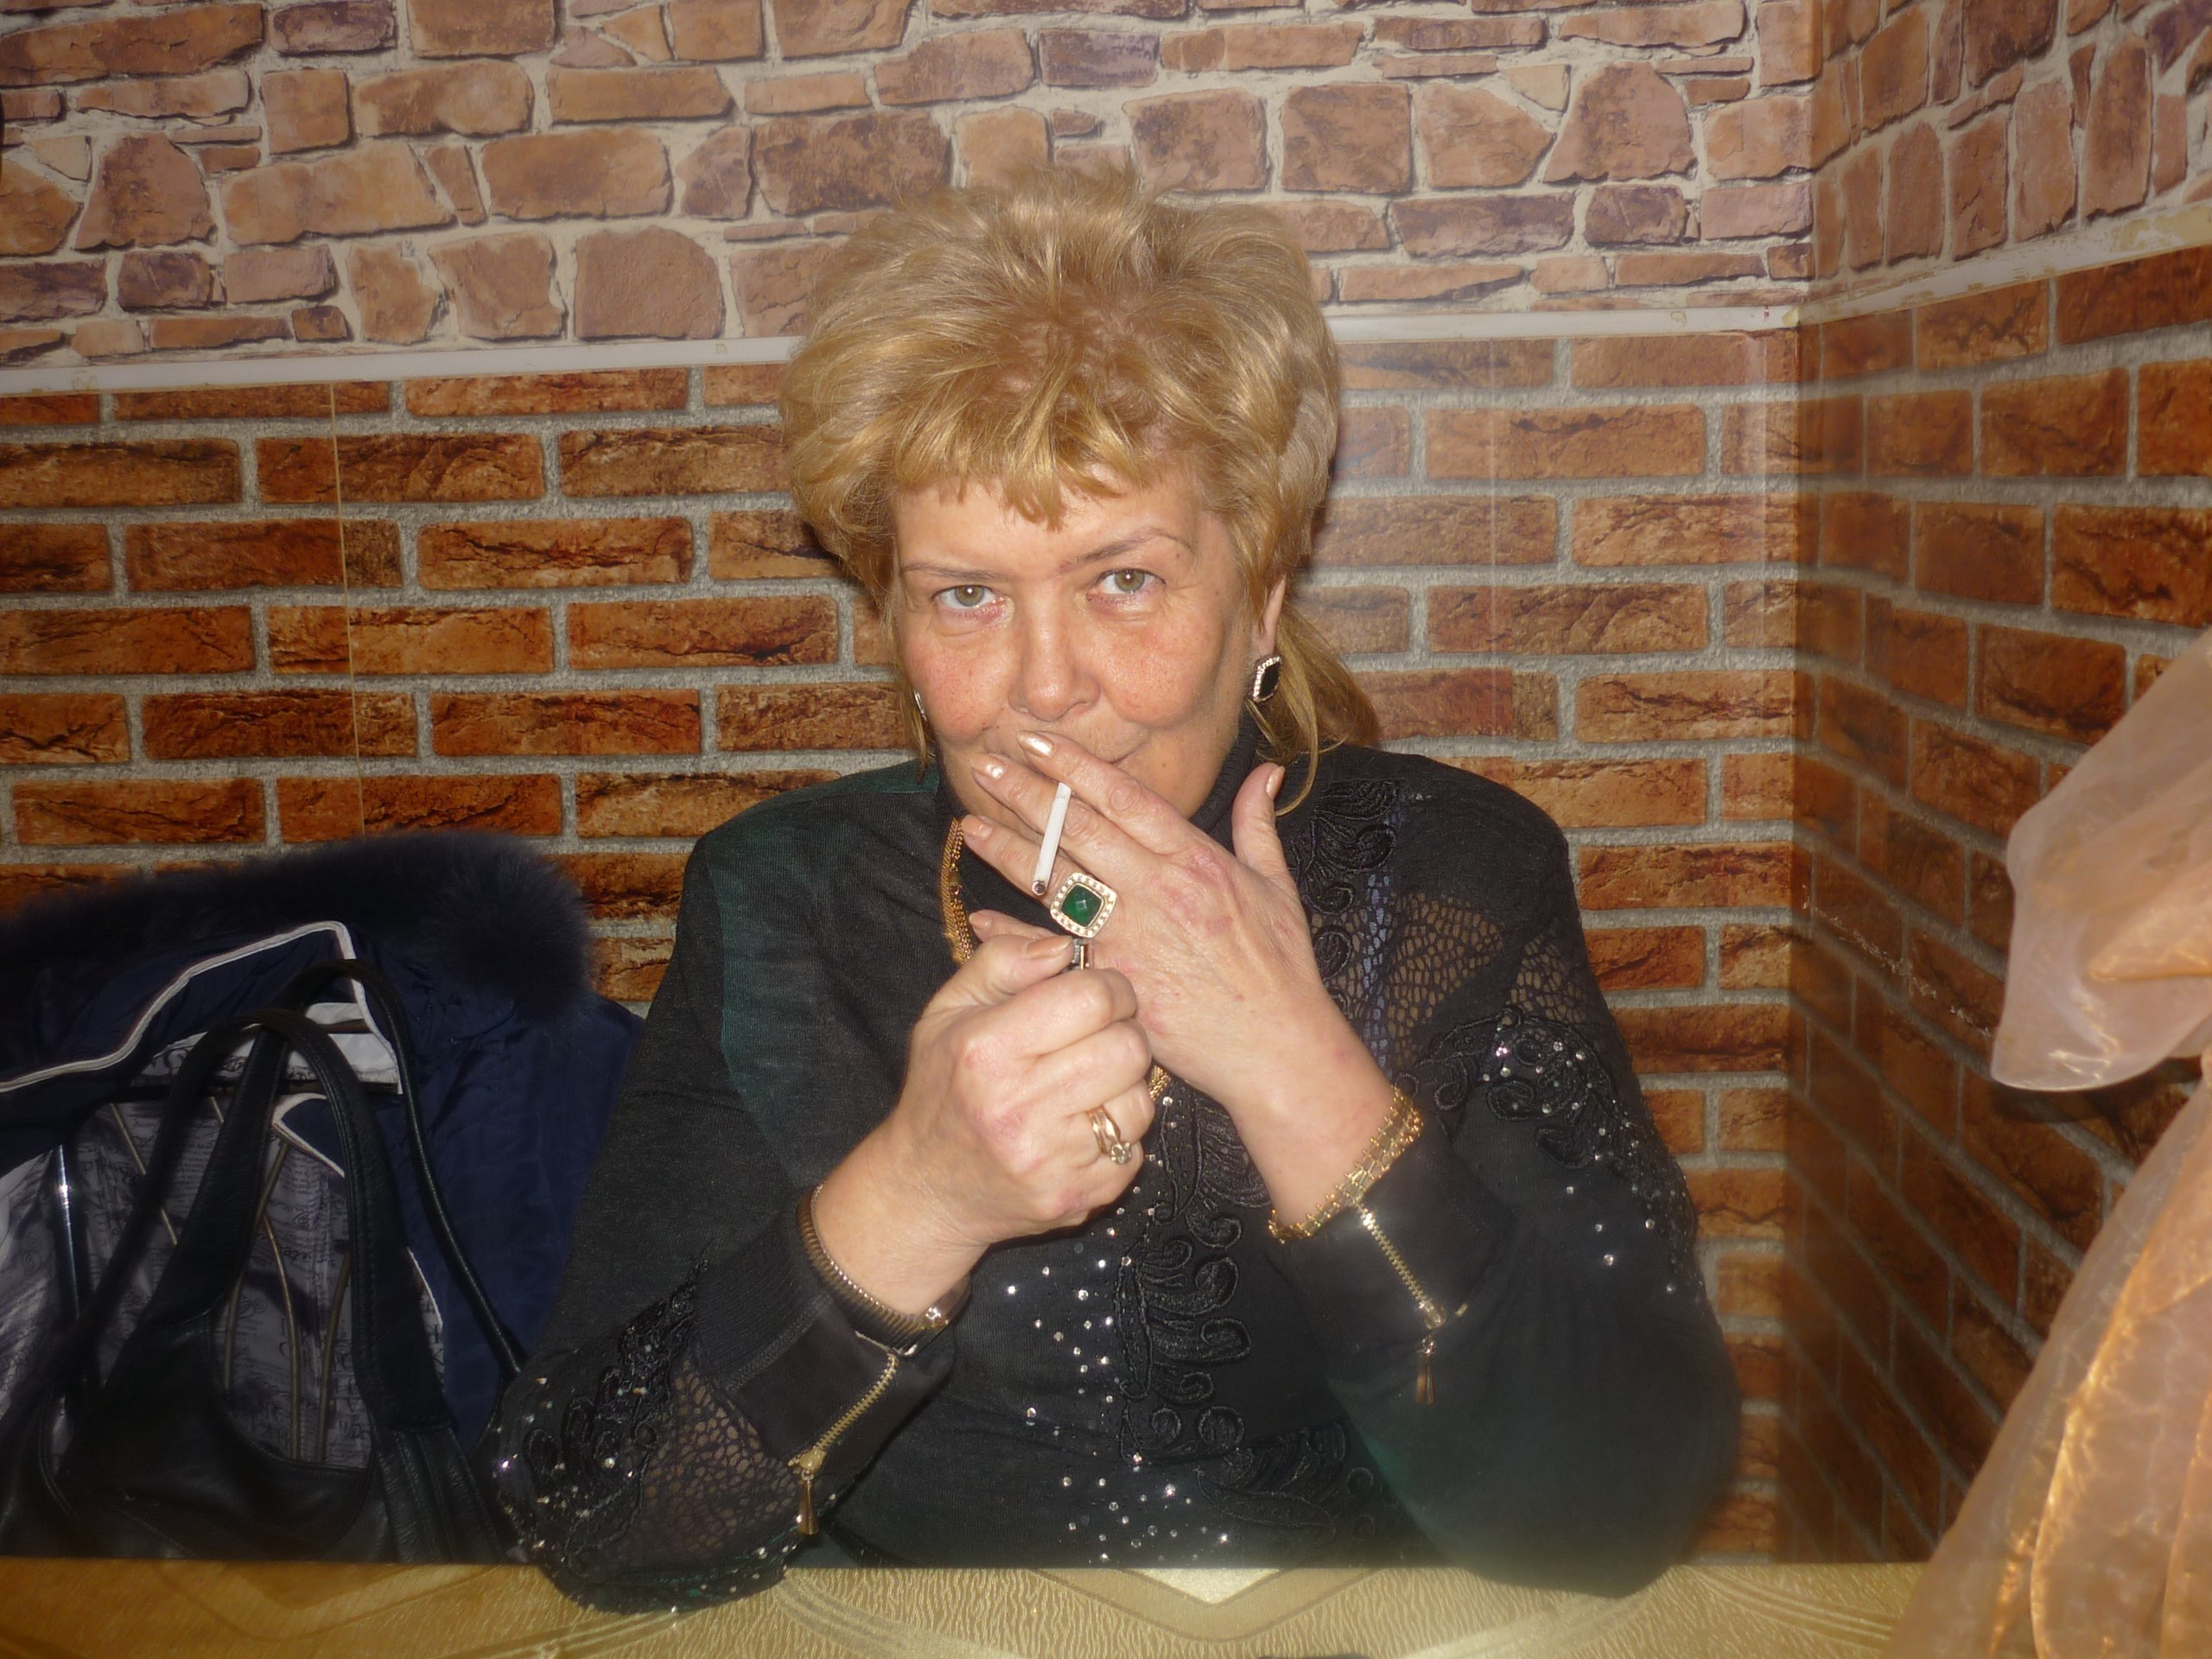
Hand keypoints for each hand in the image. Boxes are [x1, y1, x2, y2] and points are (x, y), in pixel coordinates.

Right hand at [813, 931, 1156, 1315]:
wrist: (926, 1190)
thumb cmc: (942, 1088)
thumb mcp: (949, 1011)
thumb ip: (1003, 962)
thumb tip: (1064, 948)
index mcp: (987, 1051)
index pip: (1091, 999)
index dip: (1108, 986)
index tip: (1099, 994)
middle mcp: (1019, 1108)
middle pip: (1127, 1047)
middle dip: (1123, 1032)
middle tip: (1101, 1035)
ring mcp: (1052, 1161)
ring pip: (1140, 1100)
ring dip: (1124, 1085)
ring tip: (1090, 1083)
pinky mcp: (1080, 1197)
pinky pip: (1135, 1148)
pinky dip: (1118, 1131)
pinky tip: (1084, 1126)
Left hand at [959, 732, 1395, 1219]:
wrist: (1275, 1048)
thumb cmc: (1280, 970)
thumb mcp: (1277, 887)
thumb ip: (1259, 824)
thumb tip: (1266, 771)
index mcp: (1195, 858)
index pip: (1122, 797)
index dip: (1073, 766)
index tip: (1035, 742)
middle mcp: (1157, 888)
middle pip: (1077, 829)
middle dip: (1024, 792)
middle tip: (984, 761)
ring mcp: (1130, 935)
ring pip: (1056, 881)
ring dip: (1007, 850)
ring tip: (968, 825)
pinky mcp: (1113, 980)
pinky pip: (1052, 949)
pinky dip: (1012, 935)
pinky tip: (980, 917)